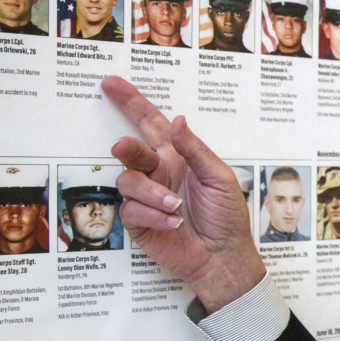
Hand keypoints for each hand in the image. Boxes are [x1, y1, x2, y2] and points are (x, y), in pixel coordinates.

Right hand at [101, 76, 264, 313]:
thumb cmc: (227, 217)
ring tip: (176, 206)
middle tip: (124, 148)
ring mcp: (146, 197)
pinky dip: (153, 215)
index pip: (150, 123)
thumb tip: (178, 120)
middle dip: (127, 148)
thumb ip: (195, 150)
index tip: (110, 83)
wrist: (223, 256)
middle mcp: (159, 172)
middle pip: (130, 150)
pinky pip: (131, 209)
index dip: (131, 102)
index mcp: (178, 157)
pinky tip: (173, 223)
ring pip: (128, 181)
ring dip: (151, 193)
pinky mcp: (138, 221)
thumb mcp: (220, 178)